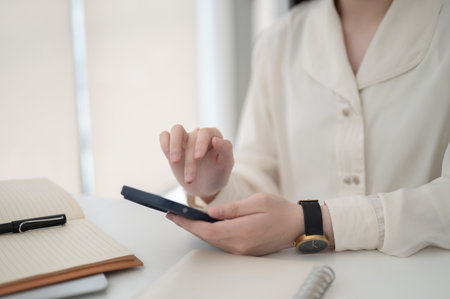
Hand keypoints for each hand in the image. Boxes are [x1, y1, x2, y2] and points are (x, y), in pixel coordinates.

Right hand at [160, 125, 233, 200]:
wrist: (205, 186)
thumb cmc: (217, 174)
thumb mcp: (226, 165)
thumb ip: (226, 150)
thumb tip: (216, 139)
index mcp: (214, 135)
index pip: (205, 132)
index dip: (200, 143)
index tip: (198, 158)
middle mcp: (199, 134)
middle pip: (191, 138)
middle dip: (189, 159)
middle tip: (190, 178)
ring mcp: (185, 139)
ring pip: (176, 130)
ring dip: (174, 146)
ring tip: (175, 161)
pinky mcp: (173, 145)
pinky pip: (165, 136)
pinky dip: (164, 144)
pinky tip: (169, 157)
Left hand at [166, 193, 304, 255]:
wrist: (299, 226)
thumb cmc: (281, 210)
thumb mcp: (258, 201)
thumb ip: (233, 208)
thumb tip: (211, 212)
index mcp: (243, 232)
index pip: (207, 230)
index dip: (188, 224)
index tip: (174, 216)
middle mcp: (240, 246)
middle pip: (207, 237)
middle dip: (189, 226)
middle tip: (174, 215)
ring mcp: (243, 251)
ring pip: (214, 241)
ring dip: (199, 231)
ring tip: (185, 218)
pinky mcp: (246, 251)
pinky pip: (223, 243)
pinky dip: (211, 234)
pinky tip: (205, 226)